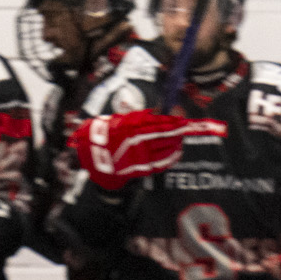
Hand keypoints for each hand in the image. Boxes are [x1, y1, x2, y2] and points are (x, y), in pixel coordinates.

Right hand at [70, 111, 221, 188]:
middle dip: (177, 132)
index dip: (173, 121)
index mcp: (134, 127)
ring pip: (165, 149)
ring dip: (175, 144)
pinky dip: (170, 158)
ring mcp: (140, 155)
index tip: (183, 118)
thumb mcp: (125, 120)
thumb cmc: (111, 133)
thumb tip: (160, 112)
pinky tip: (176, 153)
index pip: (159, 123)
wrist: (95, 152)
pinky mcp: (140, 167)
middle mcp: (139, 141)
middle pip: (165, 136)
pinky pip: (160, 163)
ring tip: (180, 140)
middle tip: (185, 129)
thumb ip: (143, 118)